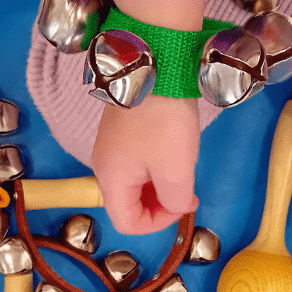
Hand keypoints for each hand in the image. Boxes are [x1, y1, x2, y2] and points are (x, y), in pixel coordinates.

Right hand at [91, 94, 199, 233]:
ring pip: (133, 183)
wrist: (157, 67)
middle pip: (128, 203)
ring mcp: (111, 146)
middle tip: (187, 193)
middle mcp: (103, 165)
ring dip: (158, 187)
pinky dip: (154, 168)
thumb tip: (176, 206)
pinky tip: (172, 154)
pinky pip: (135, 162)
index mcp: (111, 180)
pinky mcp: (121, 131)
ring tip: (183, 174)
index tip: (181, 206)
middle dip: (159, 205)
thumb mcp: (176, 171)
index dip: (156, 224)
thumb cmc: (164, 123)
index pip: (126, 223)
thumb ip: (175, 201)